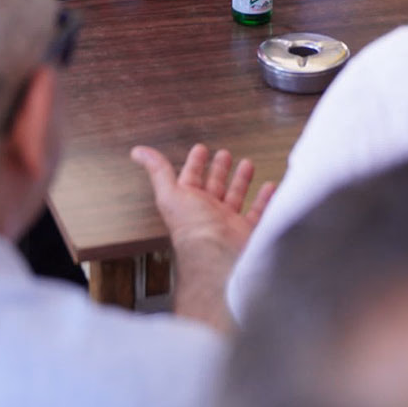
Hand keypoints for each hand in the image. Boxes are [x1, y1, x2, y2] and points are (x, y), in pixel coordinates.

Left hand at [131, 143, 275, 329]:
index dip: (194, 163)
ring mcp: (228, 223)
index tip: (200, 149)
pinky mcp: (246, 232)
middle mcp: (207, 214)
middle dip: (218, 169)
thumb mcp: (170, 193)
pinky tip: (269, 187)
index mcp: (188, 204)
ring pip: (235, 197)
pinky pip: (257, 213)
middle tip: (224, 153)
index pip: (190, 178)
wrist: (218, 257)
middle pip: (213, 186)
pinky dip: (264, 200)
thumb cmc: (194, 229)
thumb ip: (157, 171)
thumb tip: (137, 152)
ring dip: (240, 180)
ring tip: (247, 163)